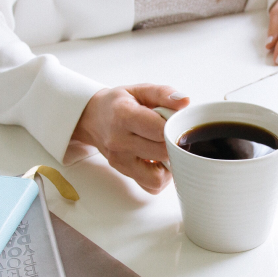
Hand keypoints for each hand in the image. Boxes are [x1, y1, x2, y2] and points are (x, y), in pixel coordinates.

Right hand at [71, 84, 189, 193]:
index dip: (175, 127)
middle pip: (162, 152)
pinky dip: (160, 177)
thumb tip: (185, 102)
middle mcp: (119, 141)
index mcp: (124, 116)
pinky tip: (158, 161)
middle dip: (175, 144)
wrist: (92, 118)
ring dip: (169, 165)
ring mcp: (120, 160)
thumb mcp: (140, 90)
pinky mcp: (123, 172)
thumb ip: (164, 93)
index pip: (160, 130)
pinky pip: (151, 186)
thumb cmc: (119, 103)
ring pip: (158, 177)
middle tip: (173, 134)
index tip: (176, 122)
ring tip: (165, 149)